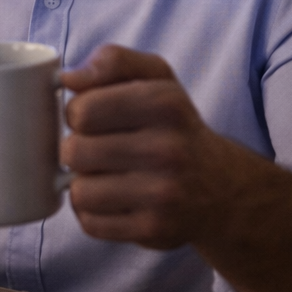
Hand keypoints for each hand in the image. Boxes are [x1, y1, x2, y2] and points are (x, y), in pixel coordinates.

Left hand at [59, 45, 291, 291]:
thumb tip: (69, 78)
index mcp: (165, 103)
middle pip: (74, 151)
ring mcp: (163, 195)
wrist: (222, 188)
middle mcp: (168, 149)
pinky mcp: (154, 231)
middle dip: (76, 148)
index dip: (76, 112)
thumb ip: (113, 61)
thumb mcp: (156, 77)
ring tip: (105, 174)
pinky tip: (113, 199)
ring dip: (83, 183)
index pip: (82, 110)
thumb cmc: (174, 126)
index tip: (91, 117)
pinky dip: (93, 212)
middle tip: (97, 147)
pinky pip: (90, 223)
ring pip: (78, 191)